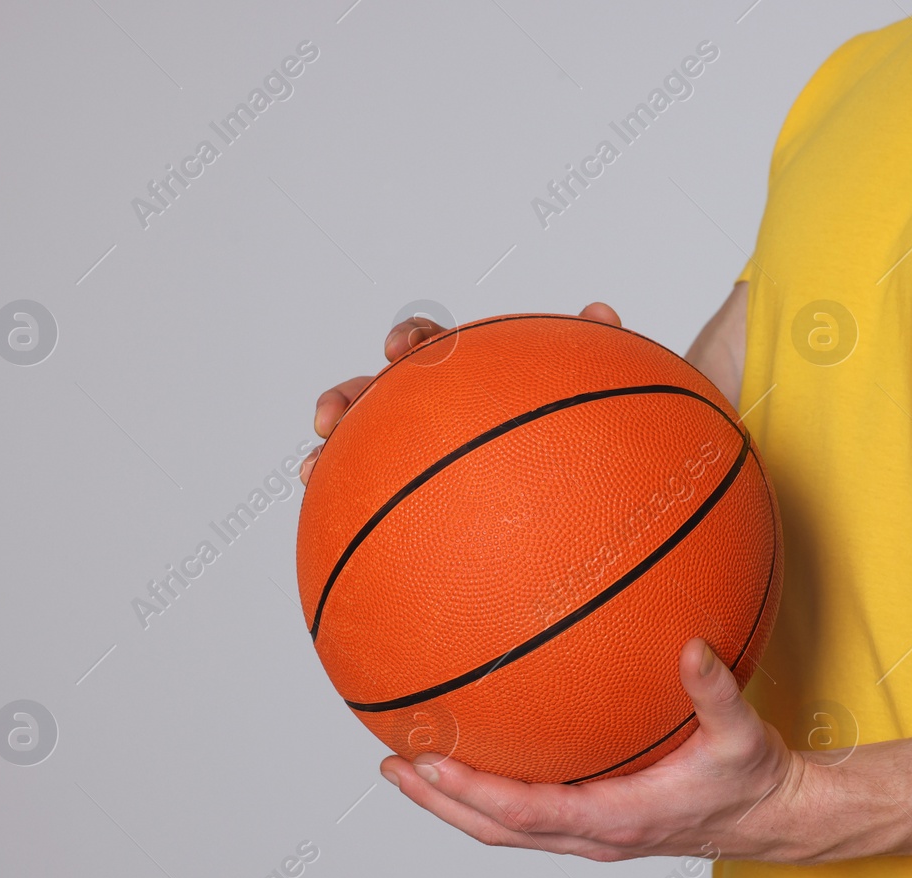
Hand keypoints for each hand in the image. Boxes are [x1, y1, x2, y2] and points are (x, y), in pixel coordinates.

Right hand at [299, 302, 623, 484]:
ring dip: (332, 455)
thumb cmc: (583, 432)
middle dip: (348, 399)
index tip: (399, 352)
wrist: (576, 490)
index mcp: (467, 377)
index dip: (410, 341)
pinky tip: (338, 533)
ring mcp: (420, 453)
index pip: (429, 344)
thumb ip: (593, 354)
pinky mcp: (418, 497)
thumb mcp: (593, 393)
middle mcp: (434, 412)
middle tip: (329, 419)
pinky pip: (378, 501)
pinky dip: (350, 509)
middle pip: (378, 394)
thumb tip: (602, 311)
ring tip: (310, 471)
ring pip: (364, 449)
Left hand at [378, 638, 830, 862]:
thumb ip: (715, 692)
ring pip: (506, 828)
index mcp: (618, 818)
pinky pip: (530, 814)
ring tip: (413, 766)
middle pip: (495, 828)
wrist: (775, 819)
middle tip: (390, 765)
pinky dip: (492, 795)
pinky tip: (482, 755)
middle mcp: (595, 835)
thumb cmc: (756, 780)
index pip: (525, 813)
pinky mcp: (599, 823)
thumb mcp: (743, 735)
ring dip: (455, 801)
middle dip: (438, 800)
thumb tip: (691, 647)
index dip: (470, 792)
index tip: (427, 763)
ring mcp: (593, 835)